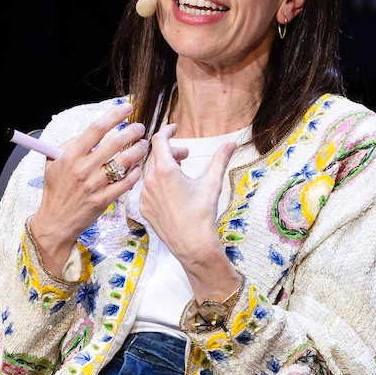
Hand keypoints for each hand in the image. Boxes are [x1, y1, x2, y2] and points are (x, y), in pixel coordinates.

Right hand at [27, 100, 146, 273]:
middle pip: (115, 143)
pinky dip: (136, 172)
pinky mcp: (104, 200)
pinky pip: (126, 182)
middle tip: (140, 127)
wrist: (56, 221)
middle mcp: (83, 169)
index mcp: (70, 157)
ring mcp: (95, 185)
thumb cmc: (56, 189)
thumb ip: (70, 145)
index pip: (96, 129)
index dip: (114, 116)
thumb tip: (92, 132)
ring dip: (138, 149)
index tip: (127, 108)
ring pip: (125, 161)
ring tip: (143, 144)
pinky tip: (138, 166)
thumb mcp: (53, 163)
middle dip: (132, 131)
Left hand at [139, 127, 242, 301]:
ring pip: (150, 171)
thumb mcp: (212, 183)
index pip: (159, 140)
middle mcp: (149, 181)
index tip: (175, 128)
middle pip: (156, 155)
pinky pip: (147, 187)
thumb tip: (231, 142)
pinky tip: (173, 191)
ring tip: (181, 173)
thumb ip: (220, 159)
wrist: (192, 246)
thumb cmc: (203, 214)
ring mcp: (144, 196)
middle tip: (186, 155)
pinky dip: (158, 182)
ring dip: (164, 167)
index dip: (167, 130)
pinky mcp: (144, 208)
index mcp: (165, 171)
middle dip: (171, 151)